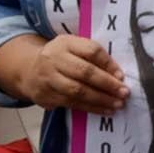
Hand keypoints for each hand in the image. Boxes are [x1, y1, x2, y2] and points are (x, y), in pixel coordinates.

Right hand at [10, 33, 127, 113]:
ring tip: (117, 104)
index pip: (91, 50)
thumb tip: (118, 75)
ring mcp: (47, 78)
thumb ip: (93, 57)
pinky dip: (91, 108)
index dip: (108, 64)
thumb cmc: (62, 59)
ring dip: (101, 99)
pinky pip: (71, 103)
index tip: (121, 76)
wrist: (29, 70)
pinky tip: (105, 110)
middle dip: (107, 84)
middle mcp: (54, 58)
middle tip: (124, 93)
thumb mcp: (73, 48)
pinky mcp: (45, 95)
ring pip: (77, 90)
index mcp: (65, 43)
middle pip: (85, 72)